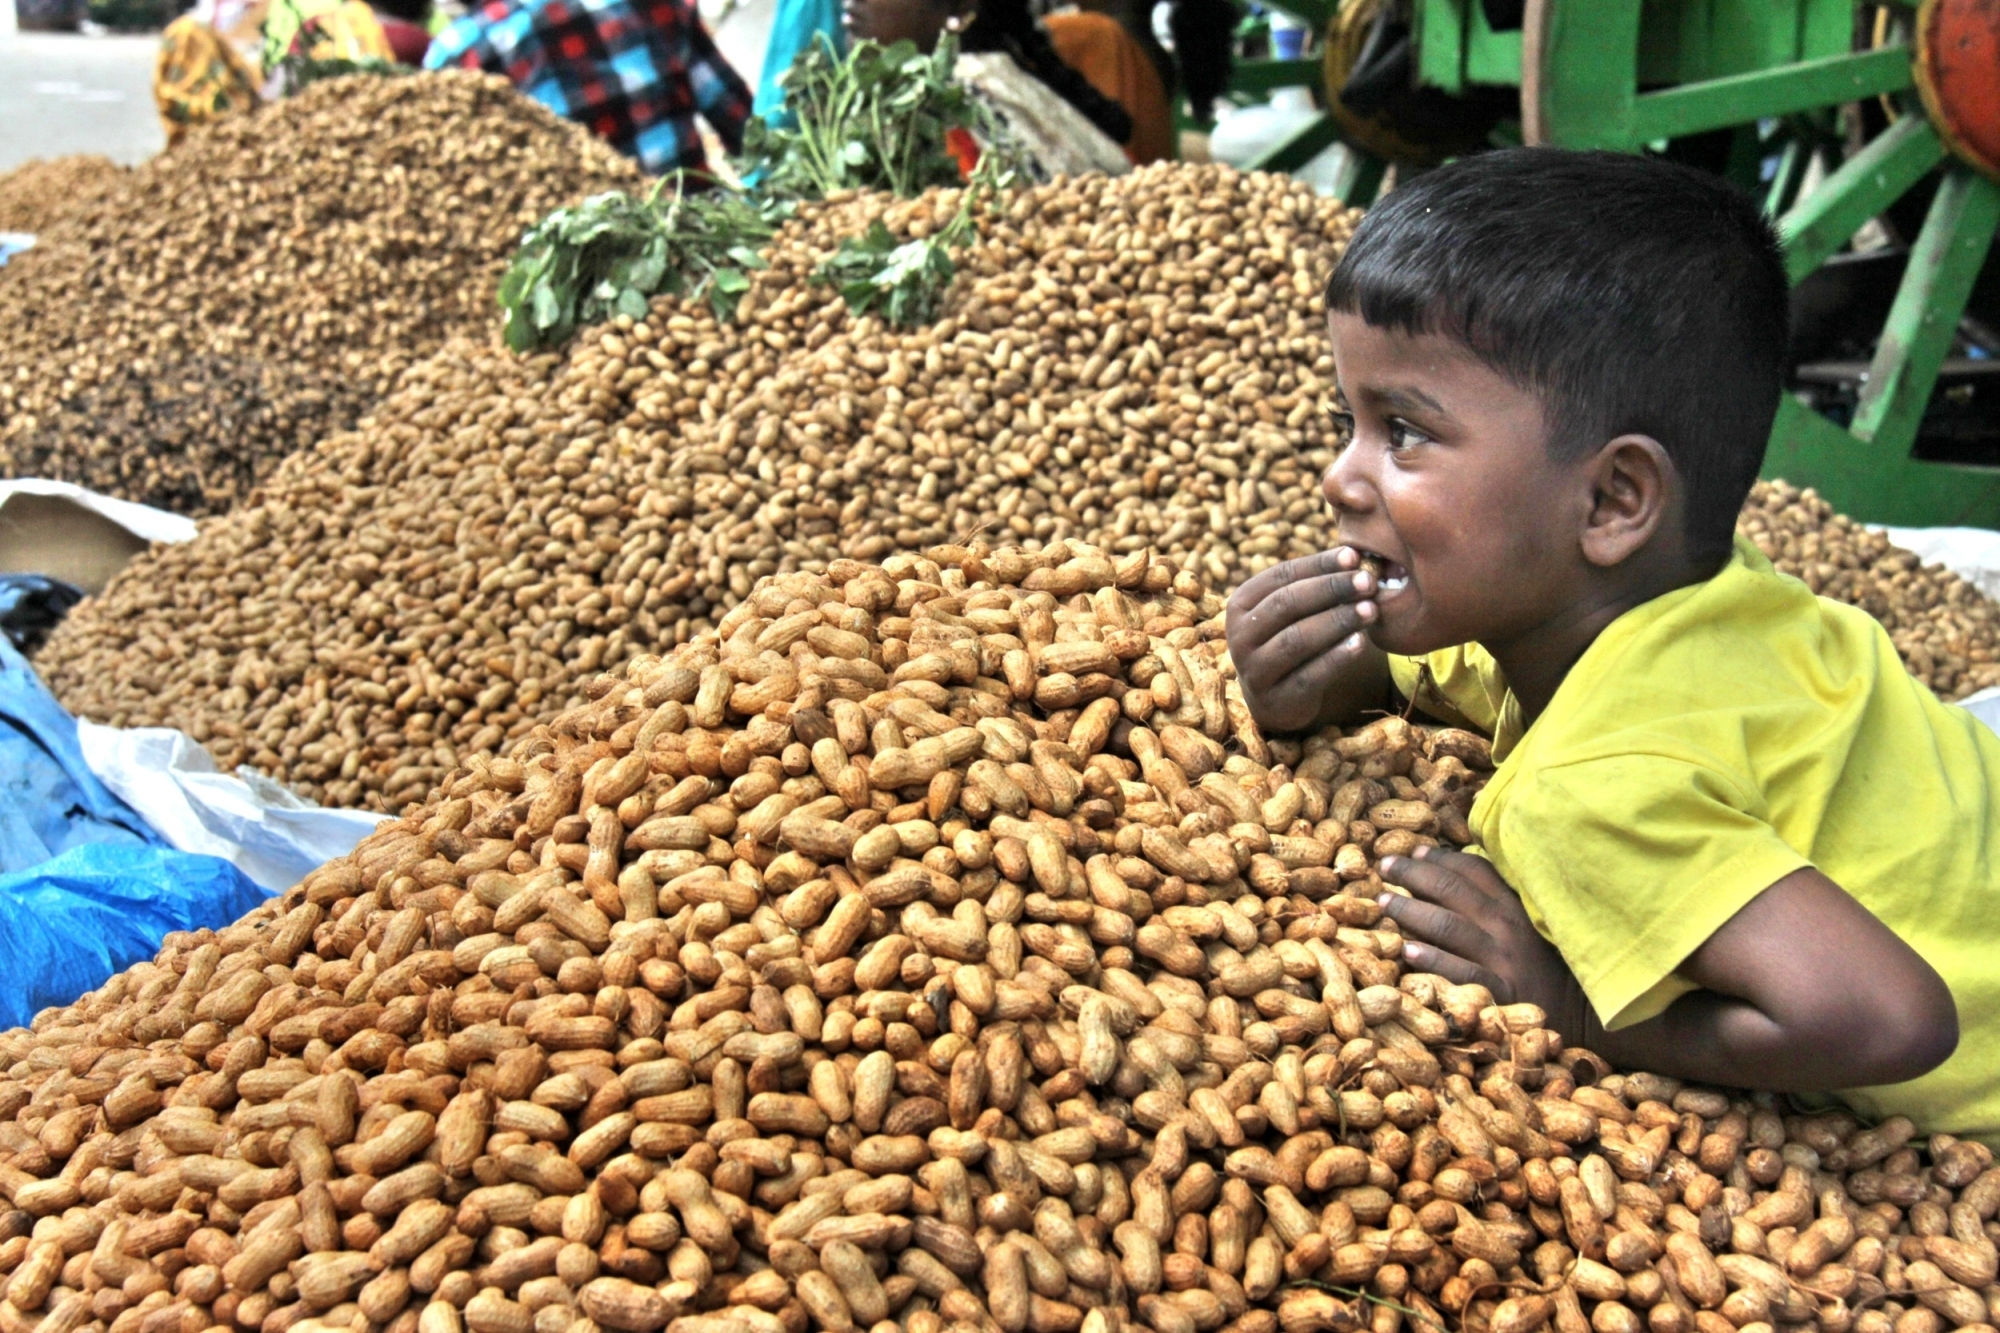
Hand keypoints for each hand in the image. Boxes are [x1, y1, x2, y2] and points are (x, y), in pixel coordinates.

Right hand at [1226, 547, 1383, 733]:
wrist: (1276, 697)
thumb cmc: (1289, 637)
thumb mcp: (1291, 611)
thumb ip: (1314, 584)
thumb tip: (1356, 555)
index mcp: (1240, 604)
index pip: (1281, 576)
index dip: (1319, 564)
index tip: (1355, 556)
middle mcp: (1239, 636)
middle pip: (1287, 604)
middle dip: (1331, 589)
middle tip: (1368, 582)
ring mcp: (1253, 670)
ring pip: (1296, 639)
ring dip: (1337, 621)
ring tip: (1371, 610)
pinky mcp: (1275, 699)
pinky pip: (1309, 675)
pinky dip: (1336, 657)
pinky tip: (1361, 643)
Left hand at [1377, 847, 1591, 1041]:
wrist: (1578, 1016)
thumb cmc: (1543, 968)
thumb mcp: (1526, 929)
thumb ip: (1494, 905)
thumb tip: (1443, 879)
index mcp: (1516, 907)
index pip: (1475, 872)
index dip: (1441, 859)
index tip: (1413, 852)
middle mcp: (1508, 928)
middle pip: (1454, 892)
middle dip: (1415, 875)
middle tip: (1384, 866)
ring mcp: (1504, 960)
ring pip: (1450, 926)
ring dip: (1412, 911)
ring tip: (1384, 902)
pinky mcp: (1500, 994)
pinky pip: (1461, 972)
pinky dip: (1432, 960)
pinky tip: (1407, 950)